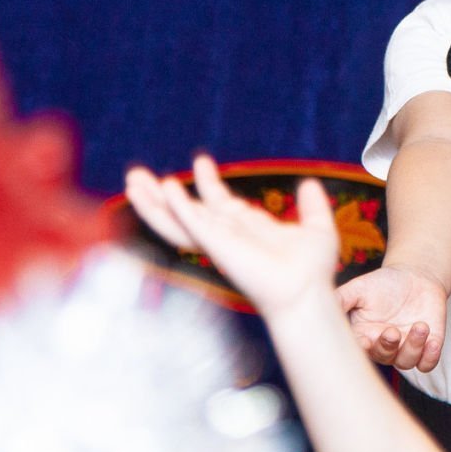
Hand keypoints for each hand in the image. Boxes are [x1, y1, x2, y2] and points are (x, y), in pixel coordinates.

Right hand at [123, 157, 336, 316]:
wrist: (308, 291)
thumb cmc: (312, 271)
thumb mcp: (317, 229)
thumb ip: (313, 207)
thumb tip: (310, 185)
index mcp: (245, 228)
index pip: (218, 202)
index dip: (207, 182)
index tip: (201, 160)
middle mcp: (226, 234)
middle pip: (184, 210)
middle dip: (159, 194)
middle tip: (136, 174)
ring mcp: (218, 239)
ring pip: (176, 219)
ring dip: (153, 201)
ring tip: (133, 179)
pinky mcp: (217, 245)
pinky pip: (192, 222)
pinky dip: (178, 205)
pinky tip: (166, 187)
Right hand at [336, 265, 448, 371]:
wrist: (415, 278)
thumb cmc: (383, 283)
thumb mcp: (359, 288)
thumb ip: (341, 299)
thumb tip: (322, 308)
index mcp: (363, 335)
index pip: (359, 349)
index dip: (362, 349)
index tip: (366, 340)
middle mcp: (382, 346)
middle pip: (383, 358)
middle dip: (387, 347)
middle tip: (392, 331)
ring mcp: (405, 349)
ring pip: (406, 362)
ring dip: (413, 347)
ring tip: (420, 326)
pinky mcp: (427, 347)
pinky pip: (427, 363)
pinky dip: (430, 356)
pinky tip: (432, 342)